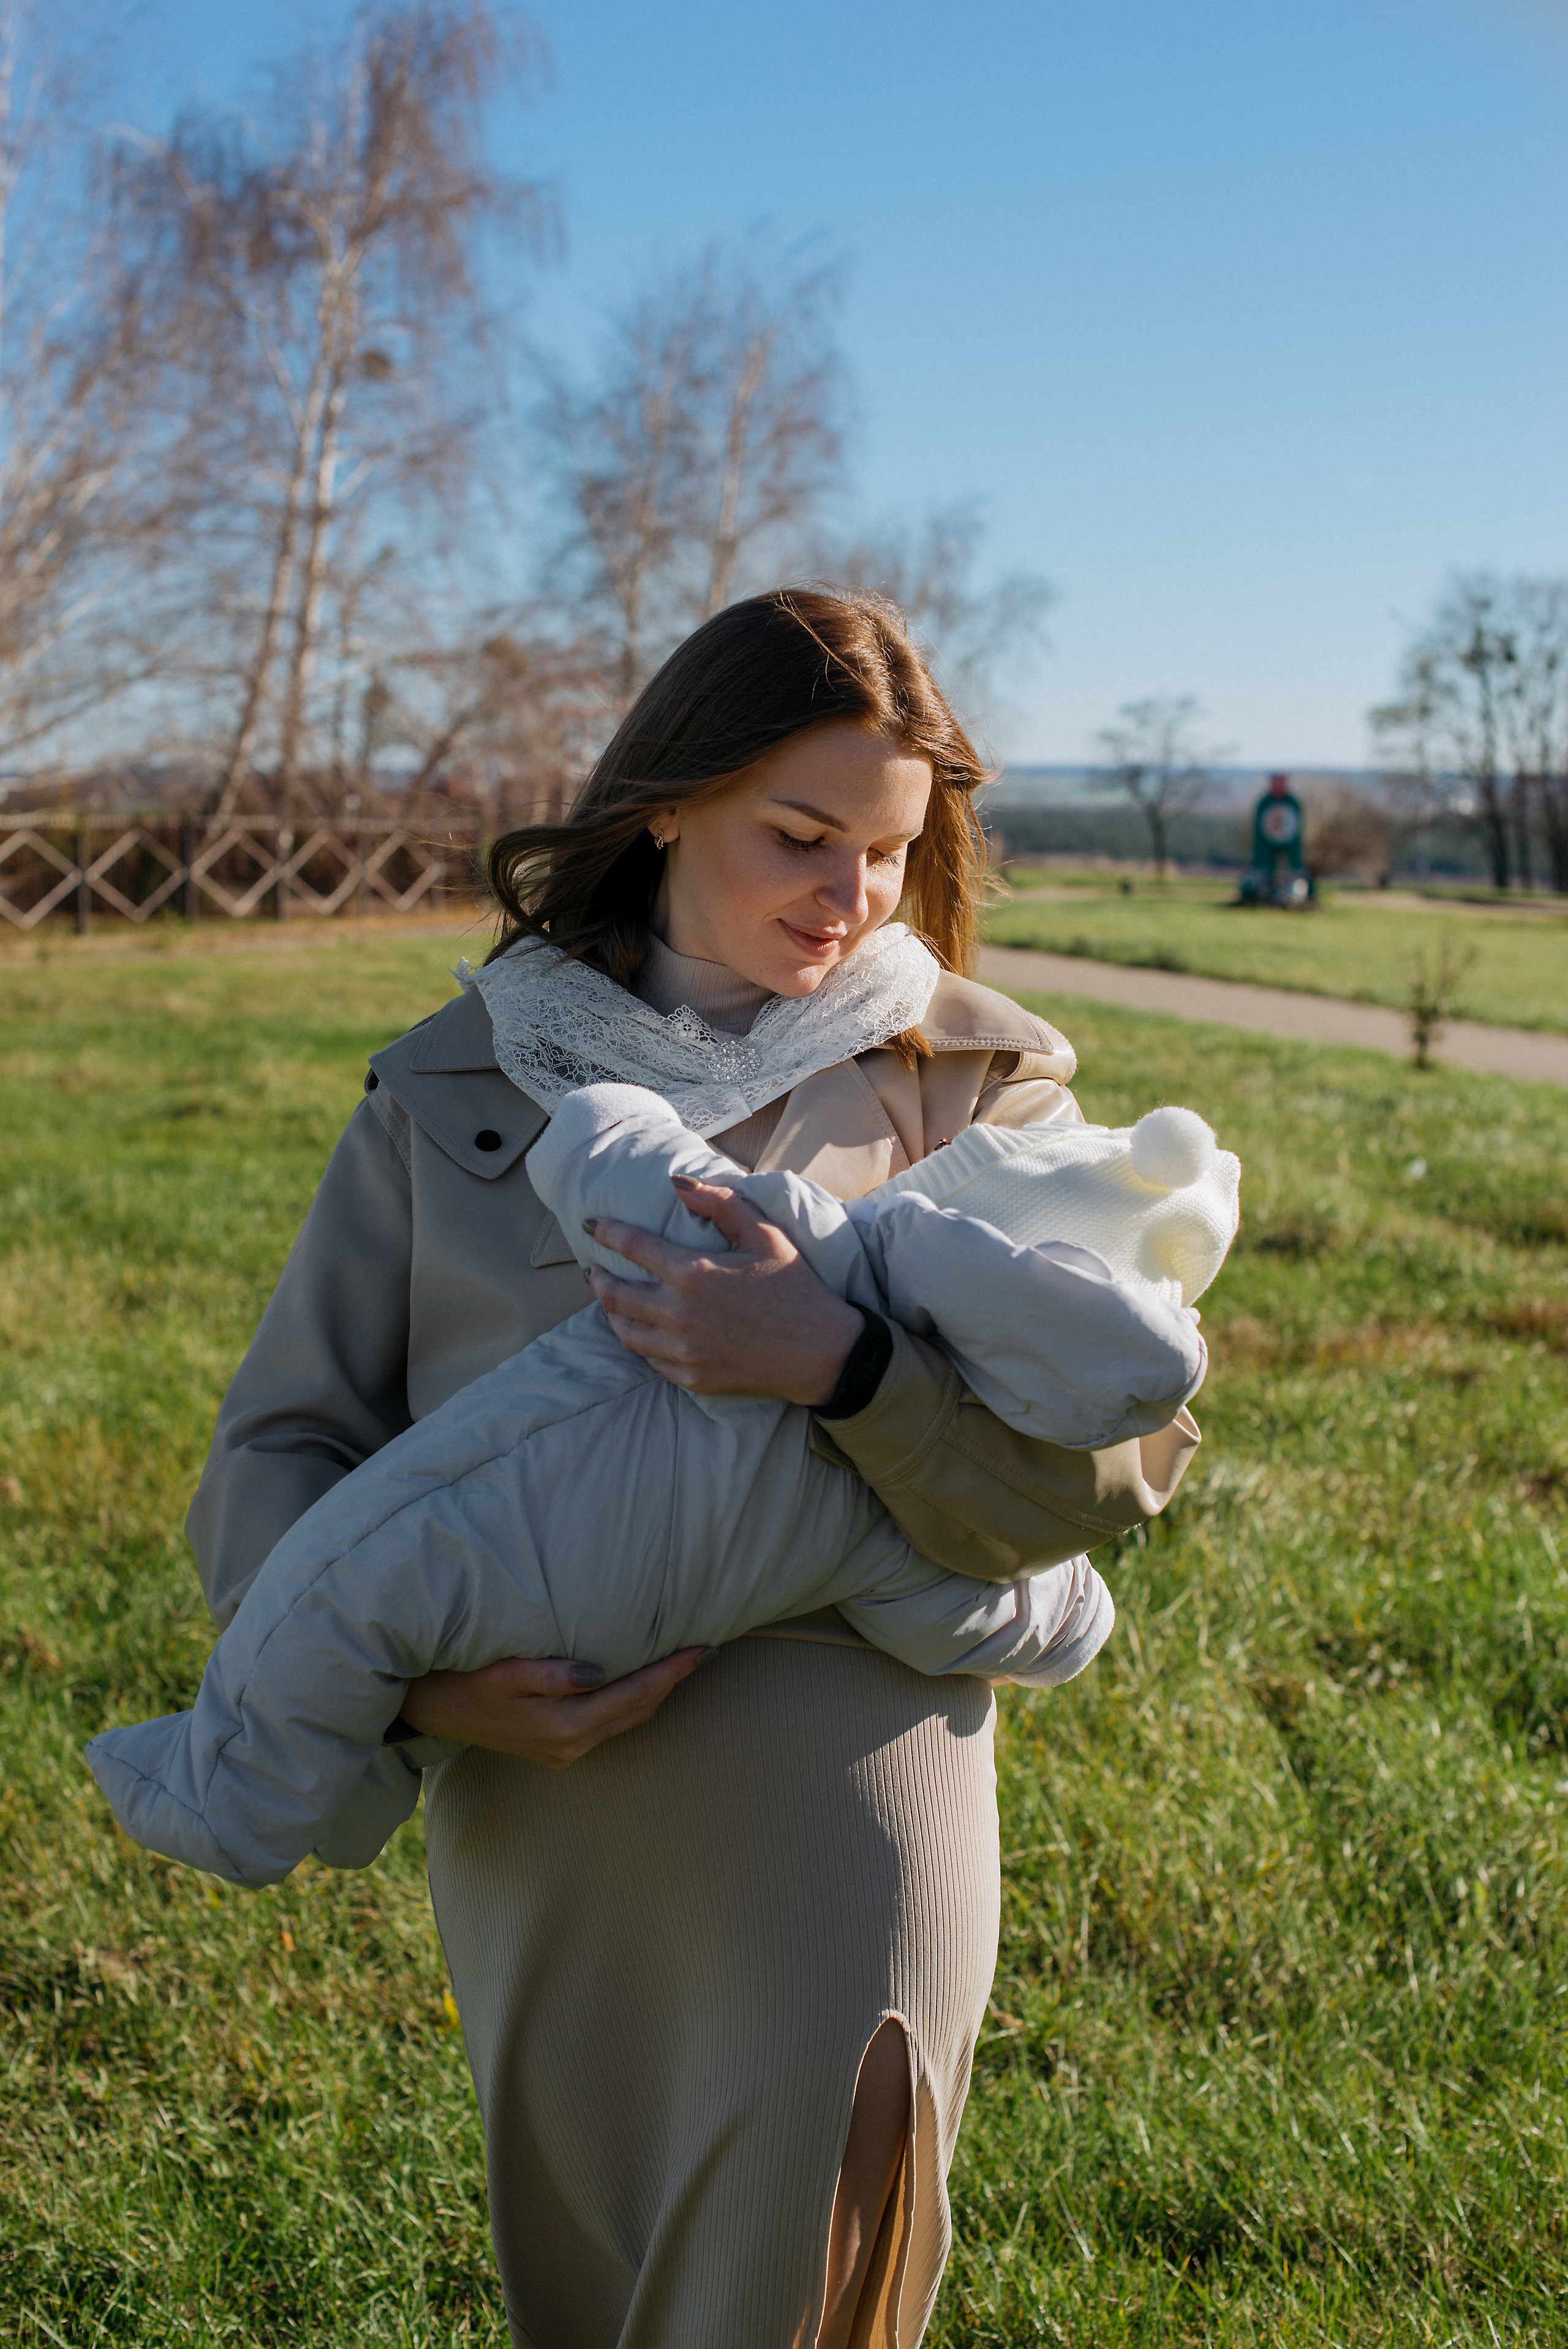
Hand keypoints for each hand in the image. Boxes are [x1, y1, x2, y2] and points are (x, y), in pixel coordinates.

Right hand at [399, 1649, 707, 1765]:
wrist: (430, 1709)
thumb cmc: (466, 1678)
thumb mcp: (504, 1672)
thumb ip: (551, 1674)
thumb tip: (596, 1672)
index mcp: (563, 1724)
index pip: (634, 1693)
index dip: (671, 1671)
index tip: (701, 1648)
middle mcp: (571, 1744)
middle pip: (639, 1709)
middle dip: (673, 1681)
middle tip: (703, 1650)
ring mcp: (565, 1751)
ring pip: (627, 1720)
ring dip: (656, 1692)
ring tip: (681, 1663)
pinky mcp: (557, 1748)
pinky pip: (609, 1724)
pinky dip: (632, 1702)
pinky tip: (640, 1681)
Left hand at [584, 1175, 864, 1404]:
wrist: (822, 1352)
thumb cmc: (795, 1287)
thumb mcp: (765, 1234)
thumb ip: (720, 1203)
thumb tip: (677, 1183)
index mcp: (694, 1273)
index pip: (632, 1247)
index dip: (607, 1233)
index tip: (591, 1226)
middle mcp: (679, 1314)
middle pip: (615, 1295)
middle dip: (598, 1279)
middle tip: (595, 1270)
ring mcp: (683, 1350)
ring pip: (625, 1332)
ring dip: (612, 1313)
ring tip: (611, 1302)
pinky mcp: (692, 1377)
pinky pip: (650, 1361)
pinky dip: (640, 1344)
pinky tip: (643, 1334)